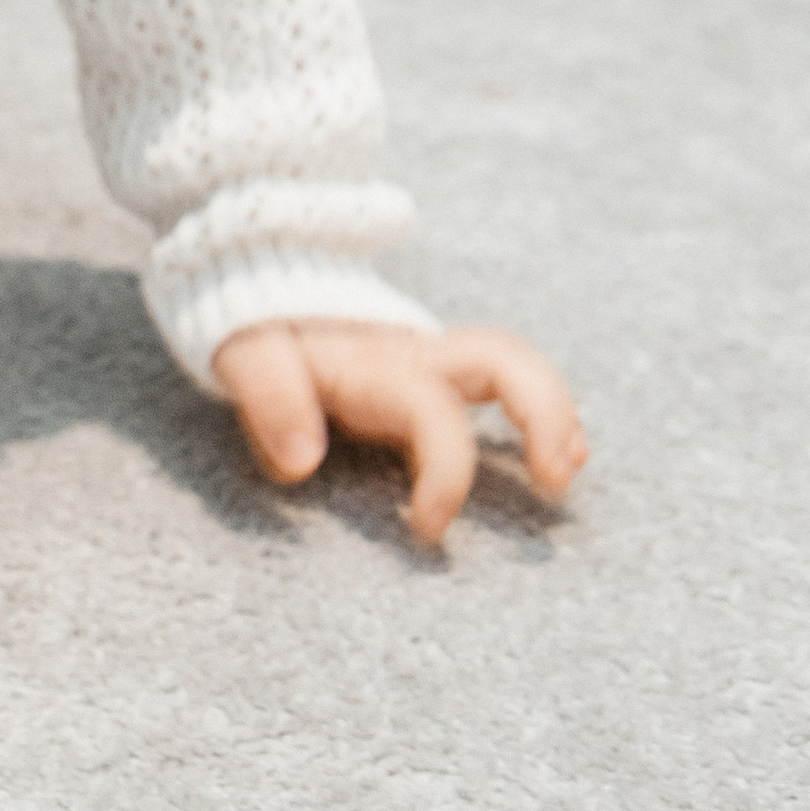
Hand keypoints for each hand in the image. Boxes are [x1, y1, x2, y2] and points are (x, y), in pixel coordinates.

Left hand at [214, 319, 585, 543]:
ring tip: (564, 472)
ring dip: (552, 414)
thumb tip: (301, 461)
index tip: (429, 532)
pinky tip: (552, 457)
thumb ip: (269, 397)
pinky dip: (537, 415)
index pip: (429, 408)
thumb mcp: (244, 354)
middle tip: (555, 482)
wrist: (253, 278)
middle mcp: (413, 354)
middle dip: (540, 414)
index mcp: (371, 360)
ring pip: (511, 365)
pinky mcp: (431, 372)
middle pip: (500, 359)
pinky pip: (499, 381)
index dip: (445, 472)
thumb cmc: (256, 332)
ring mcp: (428, 359)